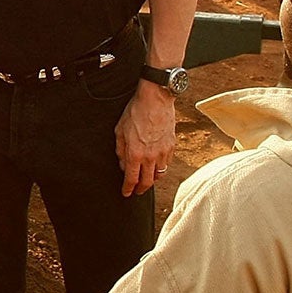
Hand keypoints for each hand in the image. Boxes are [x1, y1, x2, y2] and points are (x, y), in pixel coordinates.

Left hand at [115, 79, 177, 196]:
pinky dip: (160, 168)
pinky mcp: (171, 146)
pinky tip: (156, 166)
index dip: (127, 189)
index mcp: (135, 154)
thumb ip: (120, 151)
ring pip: (159, 175)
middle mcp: (150, 157)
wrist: (155, 99)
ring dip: (152, 180)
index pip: (131, 179)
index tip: (126, 193)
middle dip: (141, 190)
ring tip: (146, 180)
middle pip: (147, 182)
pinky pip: (166, 164)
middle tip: (136, 191)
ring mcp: (163, 152)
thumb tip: (123, 165)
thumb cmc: (135, 112)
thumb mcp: (119, 131)